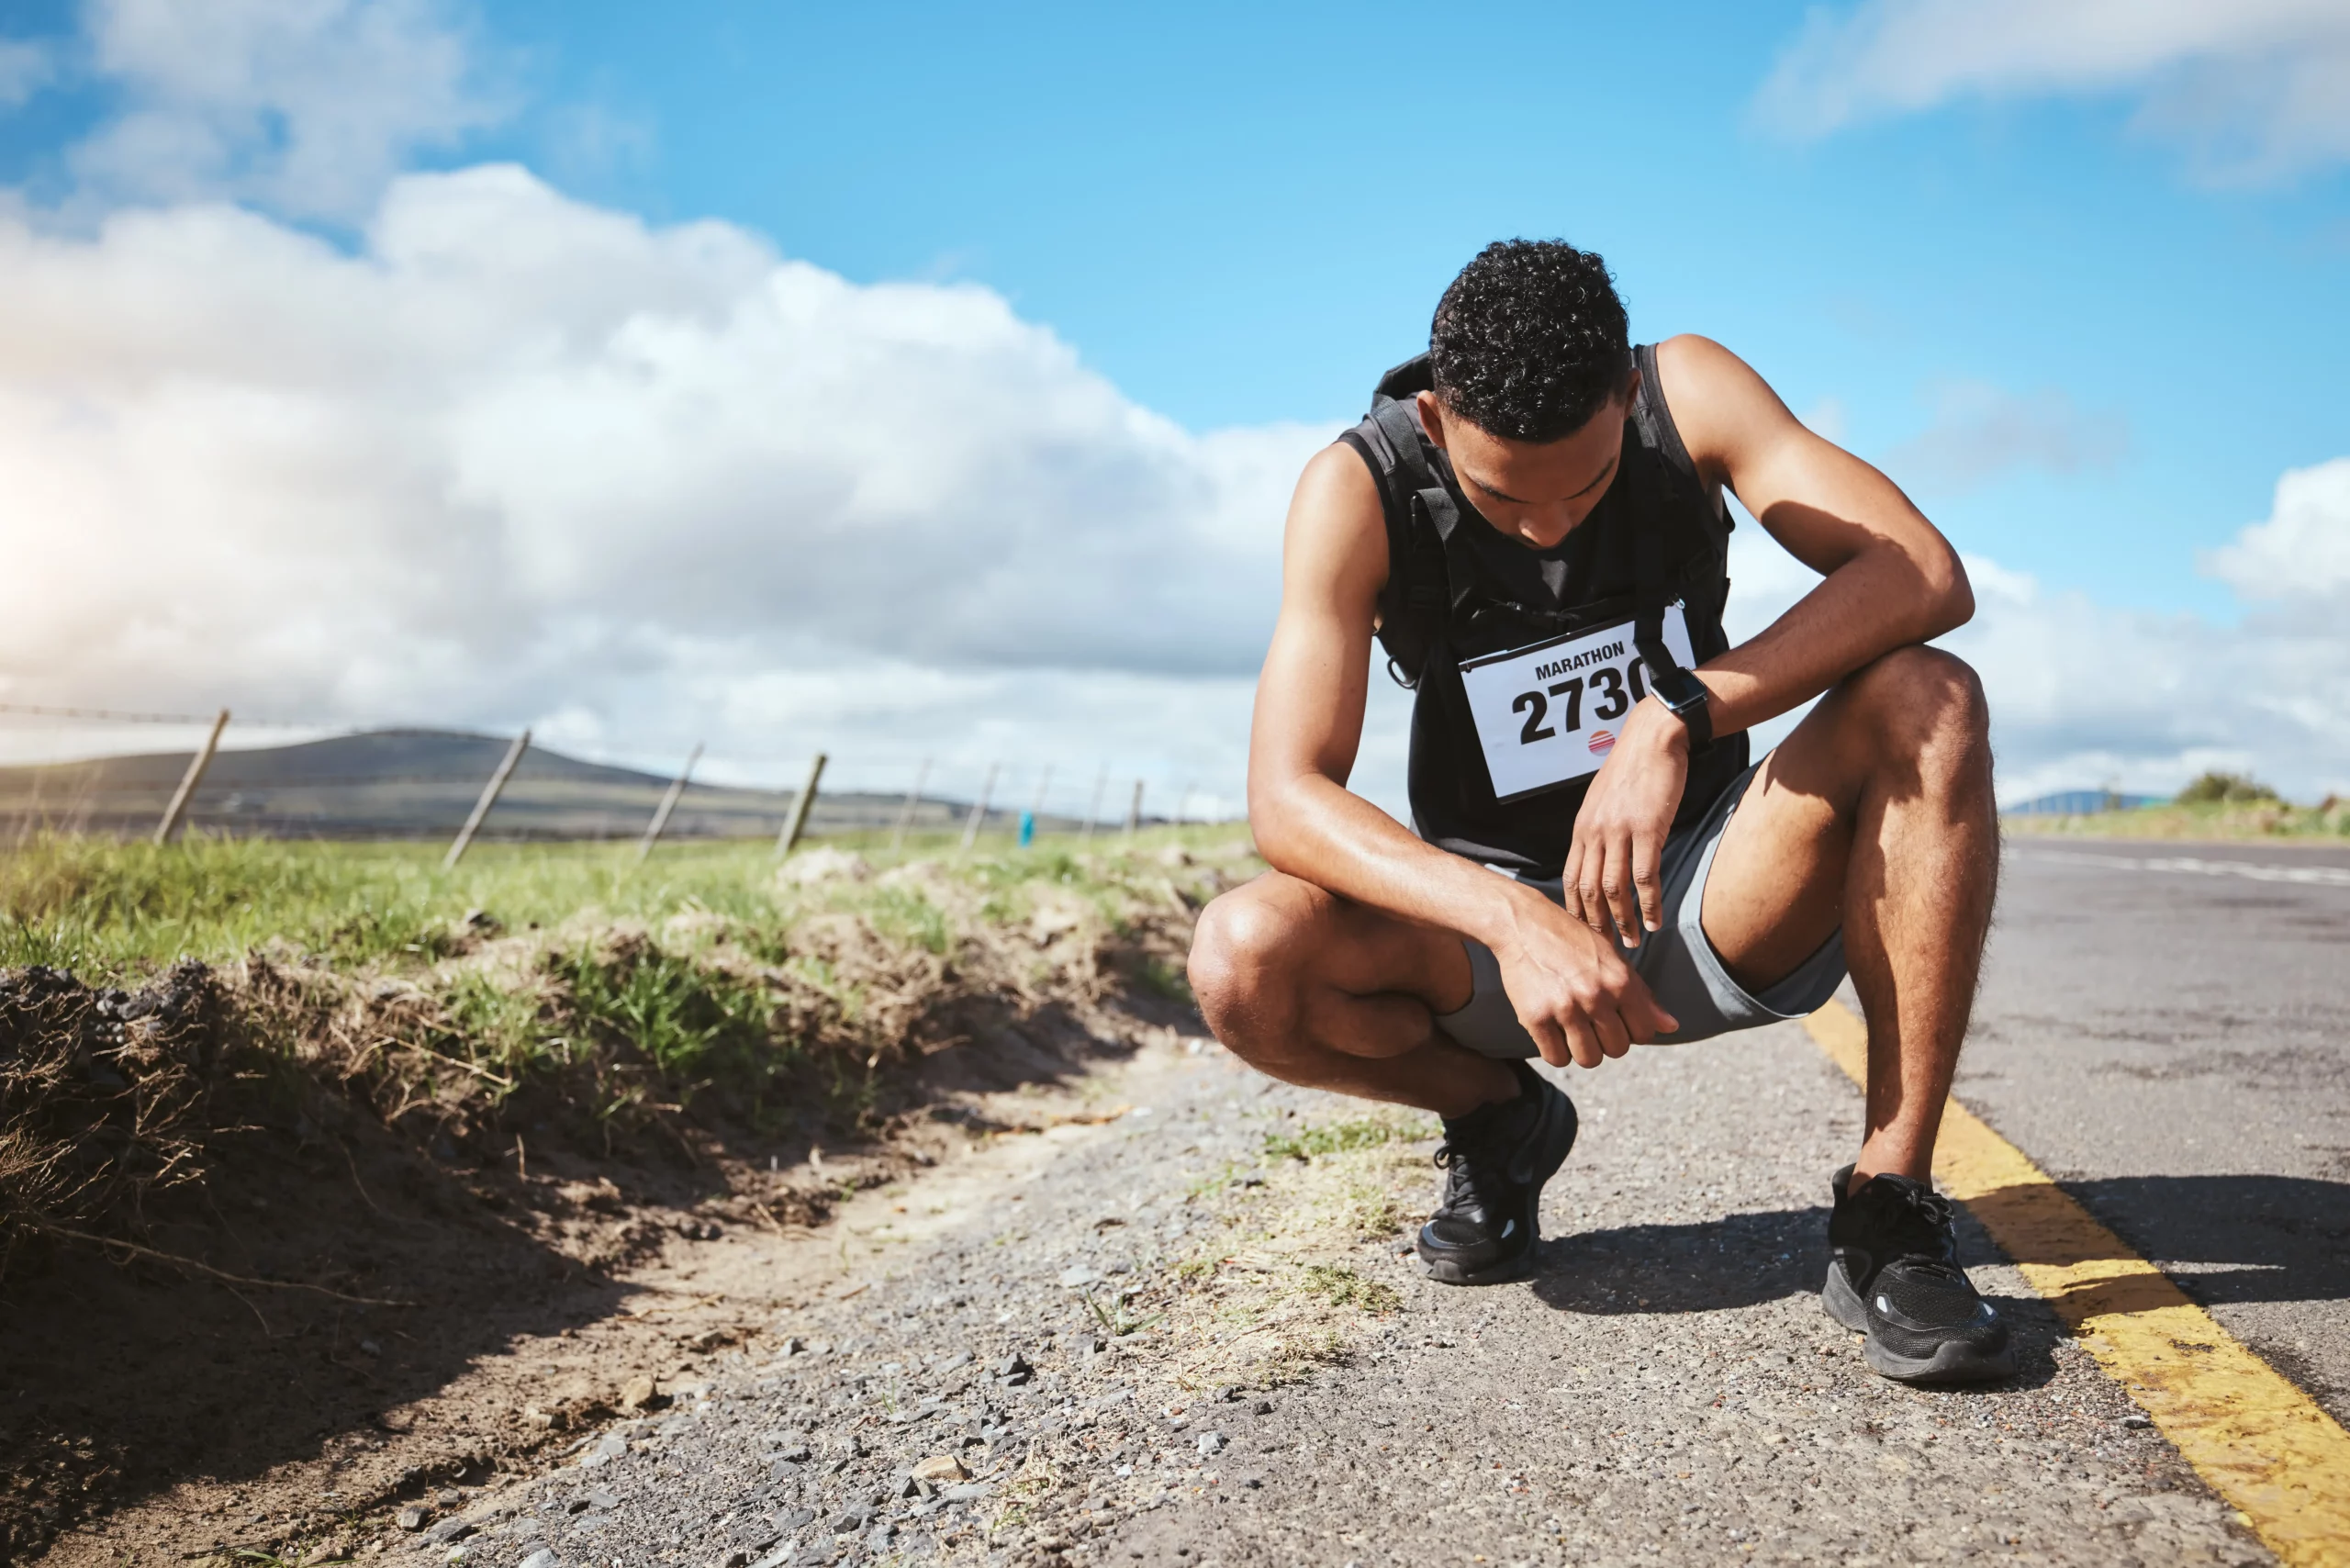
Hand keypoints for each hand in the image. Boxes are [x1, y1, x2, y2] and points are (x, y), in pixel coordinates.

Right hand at [1488, 888, 1679, 1068]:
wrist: (1524, 924)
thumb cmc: (1573, 941)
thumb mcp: (1613, 960)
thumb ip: (1642, 995)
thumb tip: (1671, 1027)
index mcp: (1620, 981)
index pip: (1644, 1033)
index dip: (1631, 1032)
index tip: (1615, 1021)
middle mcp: (1596, 996)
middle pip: (1617, 1050)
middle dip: (1606, 1041)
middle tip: (1590, 1023)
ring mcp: (1565, 1008)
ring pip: (1589, 1059)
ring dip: (1582, 1050)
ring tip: (1572, 1031)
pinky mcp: (1536, 1017)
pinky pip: (1556, 1057)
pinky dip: (1556, 1051)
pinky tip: (1553, 1032)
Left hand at [1563, 693, 1692, 947]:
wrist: (1654, 738)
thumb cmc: (1633, 769)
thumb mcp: (1603, 801)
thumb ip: (1598, 830)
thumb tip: (1599, 858)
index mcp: (1582, 828)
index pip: (1569, 879)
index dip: (1574, 911)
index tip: (1581, 935)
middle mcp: (1594, 833)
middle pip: (1587, 891)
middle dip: (1595, 925)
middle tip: (1604, 951)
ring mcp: (1619, 832)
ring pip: (1613, 889)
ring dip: (1622, 921)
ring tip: (1631, 944)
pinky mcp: (1648, 830)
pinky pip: (1645, 876)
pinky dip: (1648, 904)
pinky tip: (1654, 922)